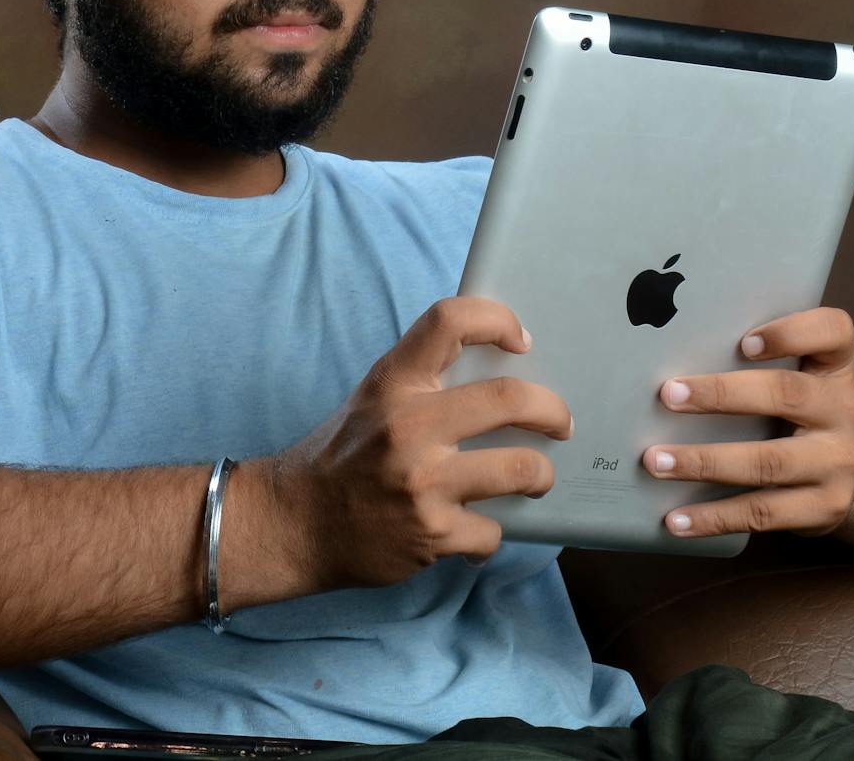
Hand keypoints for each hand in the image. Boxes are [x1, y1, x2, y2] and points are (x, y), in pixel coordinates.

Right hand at [271, 297, 573, 589]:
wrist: (293, 524)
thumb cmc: (342, 458)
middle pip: (510, 398)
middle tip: (560, 422)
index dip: (497, 319)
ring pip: (520, 469)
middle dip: (552, 411)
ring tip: (537, 477)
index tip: (521, 340)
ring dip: (540, 475)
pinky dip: (491, 533)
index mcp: (393, 383)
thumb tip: (500, 370)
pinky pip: (493, 530)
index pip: (450, 321)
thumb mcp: (373, 400)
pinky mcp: (432, 534)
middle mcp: (408, 427)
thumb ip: (425, 384)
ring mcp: (422, 483)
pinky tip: (476, 531)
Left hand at [640, 307, 853, 539]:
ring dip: (704, 462)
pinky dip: (713, 518)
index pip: (832, 332)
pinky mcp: (825, 507)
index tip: (743, 342)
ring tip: (656, 461)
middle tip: (668, 395)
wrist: (841, 468)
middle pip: (787, 395)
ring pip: (767, 462)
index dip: (791, 333)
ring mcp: (838, 462)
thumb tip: (662, 352)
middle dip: (722, 395)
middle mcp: (843, 410)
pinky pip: (762, 514)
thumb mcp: (793, 374)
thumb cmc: (794, 409)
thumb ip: (749, 360)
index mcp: (834, 366)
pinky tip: (677, 520)